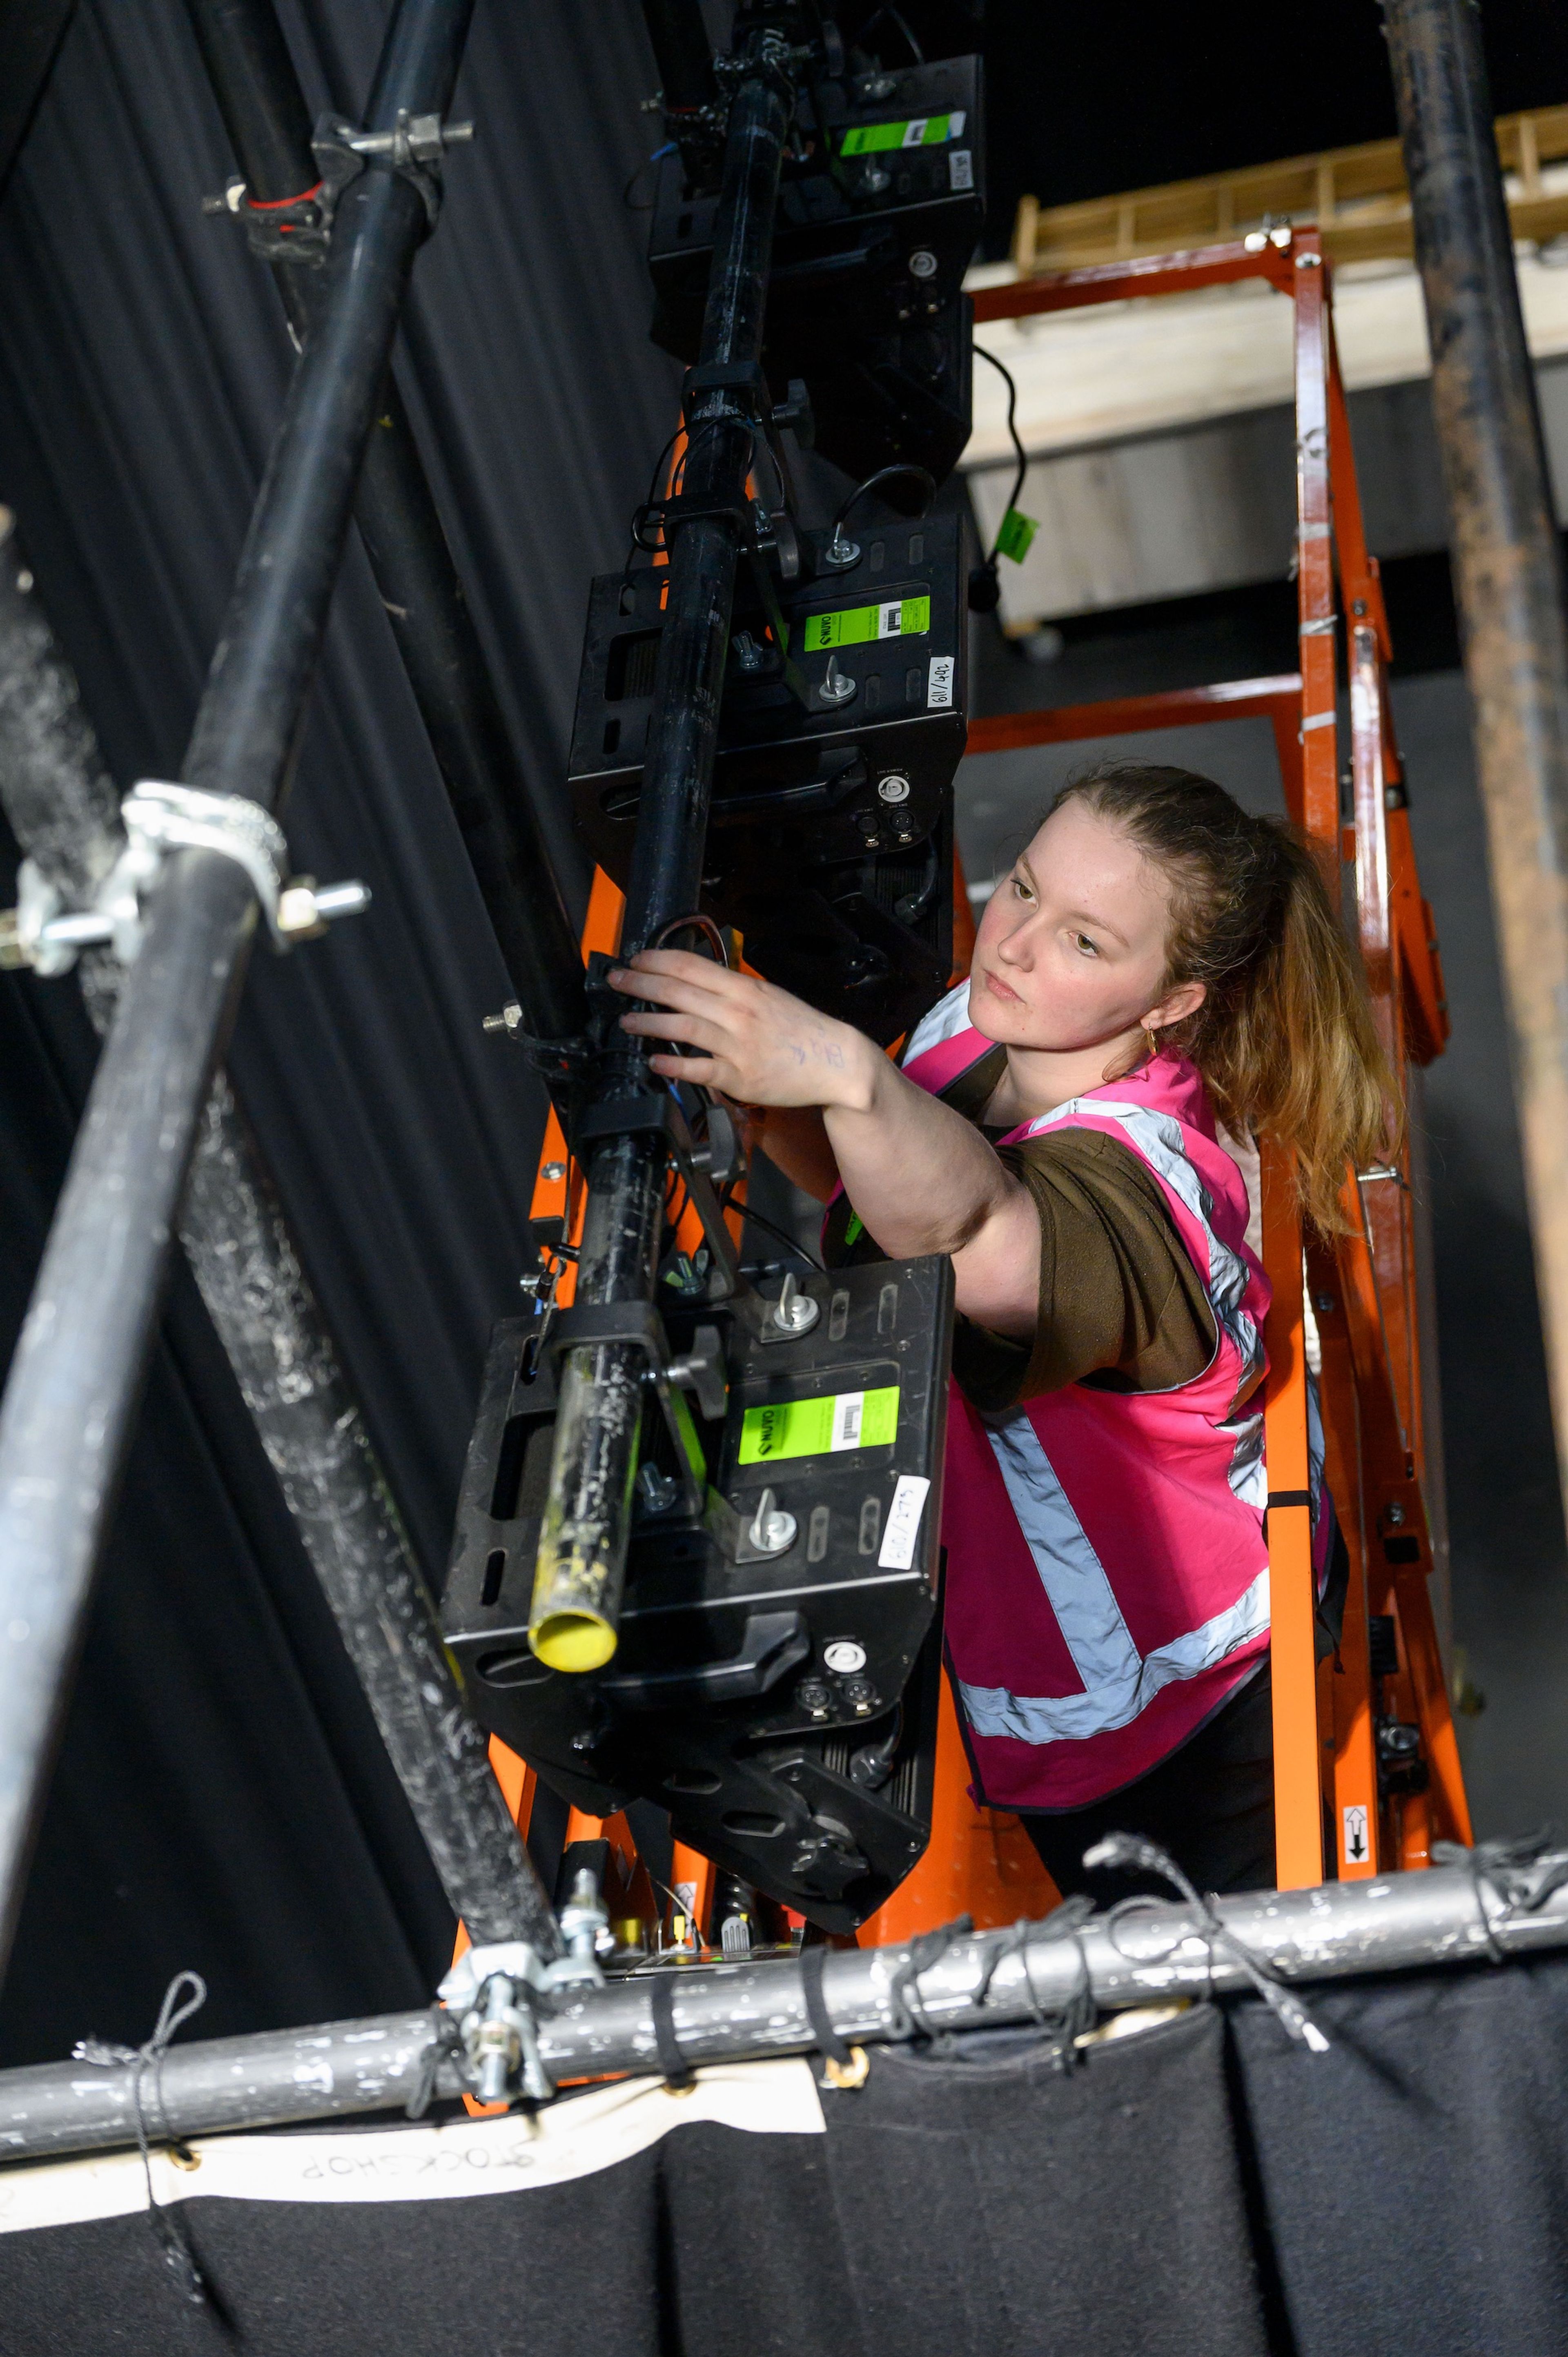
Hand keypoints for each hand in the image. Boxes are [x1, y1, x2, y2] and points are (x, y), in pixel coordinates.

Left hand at [607, 950, 874, 1110]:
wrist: (835, 1062)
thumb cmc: (799, 1029)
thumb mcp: (767, 997)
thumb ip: (731, 990)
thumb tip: (692, 981)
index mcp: (744, 988)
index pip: (691, 965)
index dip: (657, 959)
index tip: (635, 960)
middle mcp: (738, 1013)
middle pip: (679, 991)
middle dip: (641, 984)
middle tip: (616, 981)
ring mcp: (738, 1046)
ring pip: (683, 1027)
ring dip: (648, 1023)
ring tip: (626, 1021)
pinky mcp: (740, 1078)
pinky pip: (699, 1069)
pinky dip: (673, 1066)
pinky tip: (654, 1062)